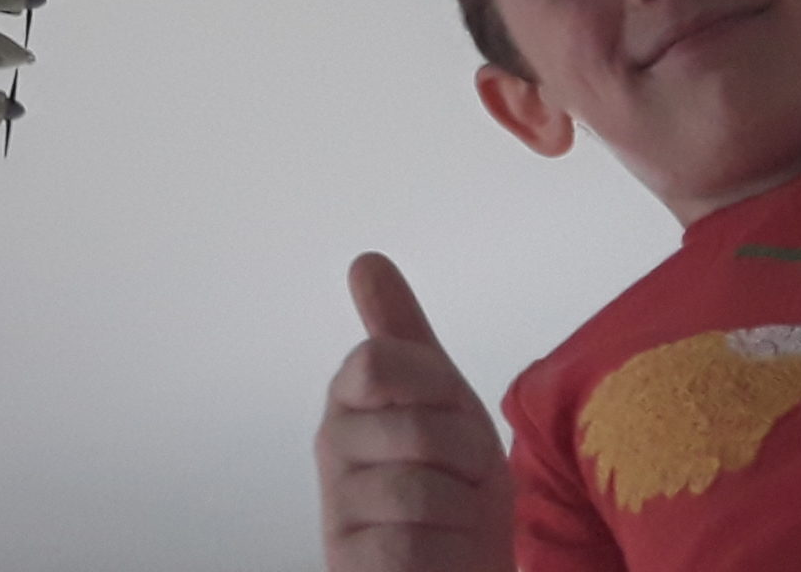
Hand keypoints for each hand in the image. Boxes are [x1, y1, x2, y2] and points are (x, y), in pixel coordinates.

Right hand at [315, 252, 514, 571]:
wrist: (462, 563)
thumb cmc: (452, 478)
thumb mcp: (441, 396)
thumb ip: (401, 330)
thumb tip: (366, 257)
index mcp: (350, 396)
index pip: (380, 361)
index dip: (438, 389)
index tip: (450, 414)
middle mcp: (332, 447)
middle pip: (419, 428)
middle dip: (468, 458)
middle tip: (463, 478)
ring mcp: (337, 508)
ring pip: (421, 490)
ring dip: (462, 512)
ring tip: (453, 519)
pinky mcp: (348, 563)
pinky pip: (411, 547)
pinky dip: (446, 554)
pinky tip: (441, 554)